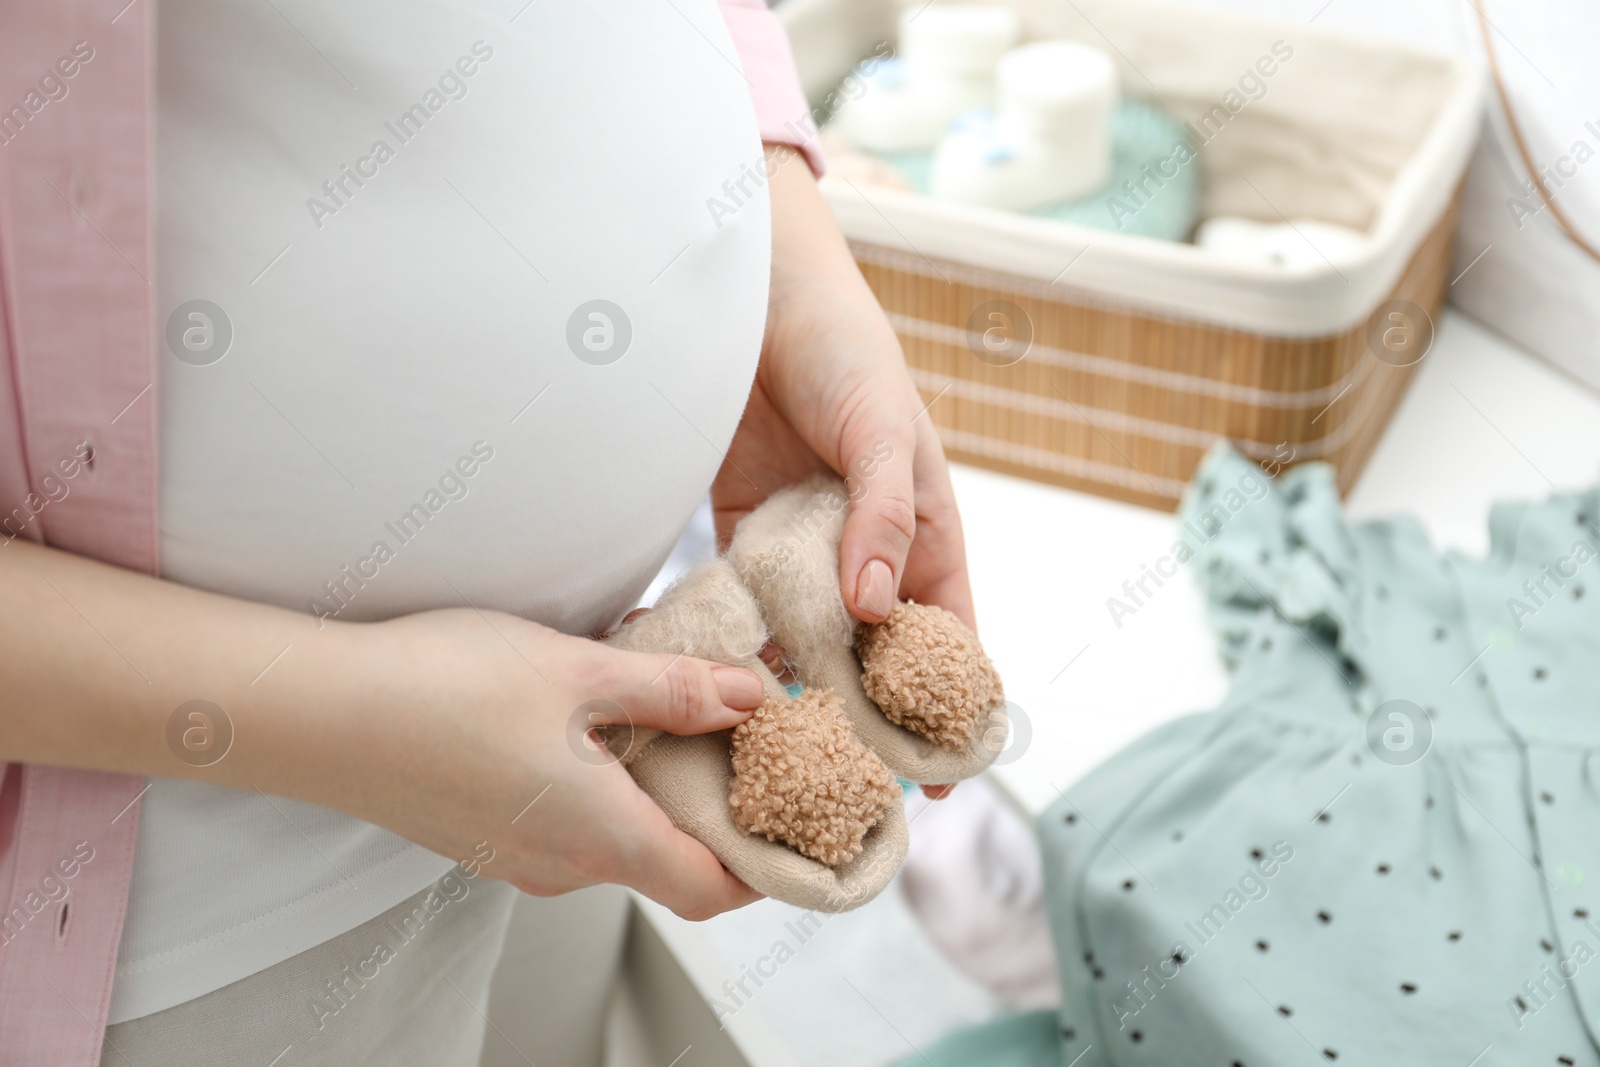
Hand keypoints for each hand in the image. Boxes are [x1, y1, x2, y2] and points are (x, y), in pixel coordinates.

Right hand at [338, 609, 767, 920]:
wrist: (317, 711)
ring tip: (660, 702)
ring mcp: (517, 855)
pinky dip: (597, 779)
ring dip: (648, 782)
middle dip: (709, 802)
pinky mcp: (482, 833)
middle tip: (736, 733)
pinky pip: (564, 820)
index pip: (713, 889)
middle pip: (667, 859)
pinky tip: (586, 714)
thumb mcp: (580, 672)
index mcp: (602, 839)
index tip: (793, 821)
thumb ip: (674, 690)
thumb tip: (749, 697)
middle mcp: (563, 866)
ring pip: (613, 834)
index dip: (763, 866)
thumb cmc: (442, 689)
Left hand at [712, 145, 975, 798]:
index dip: (947, 704)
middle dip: (864, 716)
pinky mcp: (746, 531)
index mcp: (923, 528)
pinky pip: (747, 601)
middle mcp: (867, 548)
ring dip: (795, 689)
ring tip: (773, 755)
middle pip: (874, 652)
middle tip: (840, 785)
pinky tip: (720, 685)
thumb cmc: (842, 347)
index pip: (946, 631)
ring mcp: (806, 544)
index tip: (941, 776)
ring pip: (807, 637)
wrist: (756, 293)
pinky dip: (739, 639)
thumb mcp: (879, 427)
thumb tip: (876, 608)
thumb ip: (882, 513)